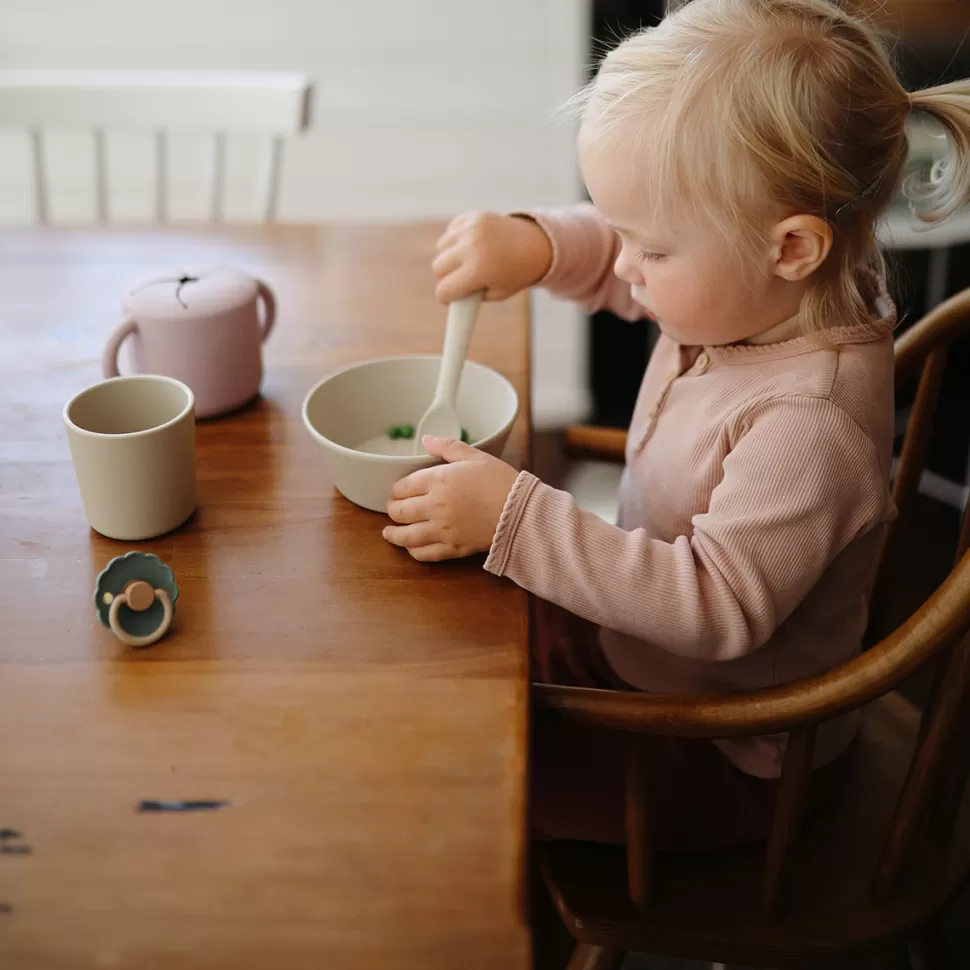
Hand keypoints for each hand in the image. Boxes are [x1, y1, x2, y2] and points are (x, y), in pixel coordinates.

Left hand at [383, 436, 519, 561]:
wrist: (521, 512)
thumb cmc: (501, 481)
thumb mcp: (476, 456)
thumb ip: (448, 446)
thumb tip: (426, 440)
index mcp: (438, 480)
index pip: (403, 487)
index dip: (396, 490)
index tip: (396, 492)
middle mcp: (434, 506)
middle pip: (400, 511)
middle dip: (393, 510)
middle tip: (393, 509)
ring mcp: (442, 530)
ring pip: (406, 536)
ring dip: (394, 534)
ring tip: (389, 533)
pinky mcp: (453, 548)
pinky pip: (425, 553)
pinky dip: (414, 551)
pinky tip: (411, 548)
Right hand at [432, 210, 552, 303]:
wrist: (536, 243)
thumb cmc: (515, 273)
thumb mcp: (496, 293)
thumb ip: (471, 296)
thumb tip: (448, 293)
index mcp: (478, 271)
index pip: (444, 289)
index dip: (446, 297)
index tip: (449, 298)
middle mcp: (472, 247)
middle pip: (438, 267)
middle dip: (447, 276)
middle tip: (459, 279)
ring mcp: (471, 229)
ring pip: (441, 247)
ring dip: (449, 256)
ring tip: (466, 260)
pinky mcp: (473, 216)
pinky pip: (450, 231)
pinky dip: (456, 239)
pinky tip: (470, 244)